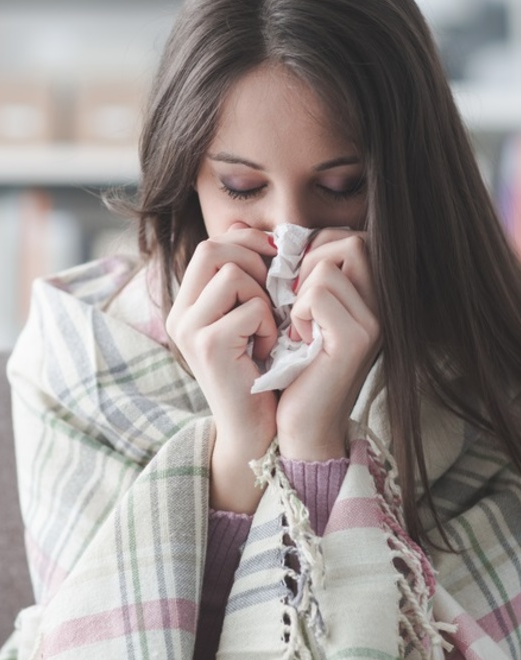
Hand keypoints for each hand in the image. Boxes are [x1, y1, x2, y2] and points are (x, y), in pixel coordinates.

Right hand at [166, 223, 278, 512]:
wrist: (254, 430)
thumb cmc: (259, 373)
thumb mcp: (247, 318)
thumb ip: (244, 279)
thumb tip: (252, 231)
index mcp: (186, 305)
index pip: (210, 245)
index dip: (246, 242)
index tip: (274, 259)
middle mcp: (179, 314)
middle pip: (213, 248)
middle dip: (255, 261)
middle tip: (273, 292)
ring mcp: (189, 329)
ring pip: (234, 274)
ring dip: (264, 298)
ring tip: (267, 329)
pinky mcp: (208, 345)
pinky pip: (251, 307)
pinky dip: (269, 326)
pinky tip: (267, 351)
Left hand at [277, 229, 380, 460]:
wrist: (300, 424)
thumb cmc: (293, 367)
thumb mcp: (300, 314)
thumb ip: (303, 277)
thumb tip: (277, 236)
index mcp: (371, 296)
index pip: (350, 238)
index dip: (315, 249)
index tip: (295, 285)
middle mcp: (382, 305)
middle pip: (349, 241)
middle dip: (308, 262)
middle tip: (294, 300)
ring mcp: (374, 322)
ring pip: (327, 266)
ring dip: (300, 293)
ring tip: (299, 326)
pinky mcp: (356, 339)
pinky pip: (317, 293)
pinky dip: (298, 313)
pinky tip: (300, 340)